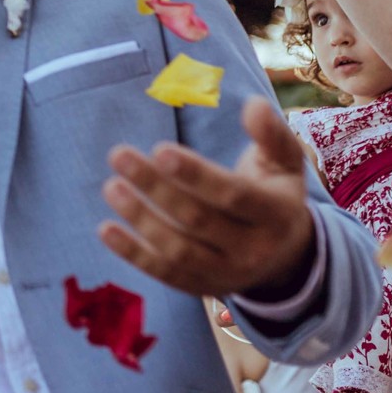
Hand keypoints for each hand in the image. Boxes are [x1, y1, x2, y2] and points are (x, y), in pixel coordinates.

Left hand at [98, 98, 316, 299]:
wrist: (285, 259)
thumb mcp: (285, 164)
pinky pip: (165, 273)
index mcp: (276, 214)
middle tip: (118, 154)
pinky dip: (133, 254)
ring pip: (178, 250)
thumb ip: (272, 134)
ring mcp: (227, 274)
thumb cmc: (275, 195)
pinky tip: (106, 229)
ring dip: (140, 219)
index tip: (159, 149)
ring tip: (111, 186)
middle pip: (198, 220)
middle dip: (155, 187)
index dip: (196, 174)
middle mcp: (253, 249)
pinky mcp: (202, 287)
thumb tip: (253, 105)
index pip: (233, 195)